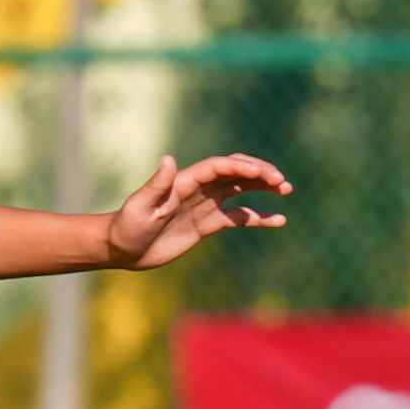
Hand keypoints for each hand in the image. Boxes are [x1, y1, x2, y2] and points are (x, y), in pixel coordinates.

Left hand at [100, 151, 292, 269]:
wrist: (123, 249)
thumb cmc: (127, 226)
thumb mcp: (140, 206)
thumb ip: (157, 185)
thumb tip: (169, 159)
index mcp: (184, 181)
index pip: (219, 167)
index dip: (242, 167)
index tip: (263, 175)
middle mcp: (199, 189)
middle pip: (236, 172)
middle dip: (260, 173)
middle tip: (281, 182)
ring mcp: (206, 205)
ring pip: (242, 190)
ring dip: (264, 188)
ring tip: (286, 190)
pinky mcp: (209, 224)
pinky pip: (239, 216)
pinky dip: (259, 217)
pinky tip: (278, 220)